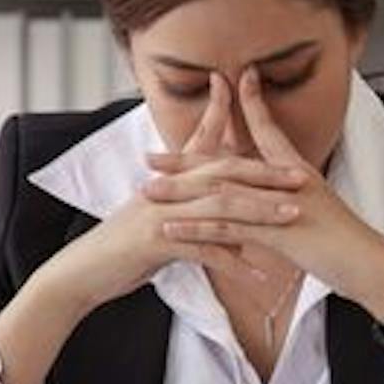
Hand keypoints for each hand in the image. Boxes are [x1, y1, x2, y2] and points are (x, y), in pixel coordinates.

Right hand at [36, 71, 305, 313]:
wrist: (82, 272)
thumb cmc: (123, 253)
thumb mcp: (165, 231)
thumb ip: (203, 228)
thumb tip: (243, 239)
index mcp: (167, 181)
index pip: (202, 144)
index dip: (226, 118)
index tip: (259, 106)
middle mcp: (165, 189)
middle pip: (224, 172)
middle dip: (265, 173)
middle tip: (302, 177)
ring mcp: (160, 212)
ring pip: (220, 205)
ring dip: (260, 211)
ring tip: (293, 217)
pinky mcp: (155, 241)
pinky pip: (204, 249)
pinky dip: (234, 262)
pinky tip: (260, 277)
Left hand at [147, 67, 383, 326]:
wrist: (370, 263)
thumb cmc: (345, 241)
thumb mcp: (315, 210)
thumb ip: (288, 197)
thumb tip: (268, 195)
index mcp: (296, 170)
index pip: (268, 129)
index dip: (248, 104)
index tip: (227, 80)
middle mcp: (286, 180)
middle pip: (228, 162)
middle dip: (186, 159)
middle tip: (149, 157)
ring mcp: (280, 204)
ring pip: (221, 193)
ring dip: (181, 191)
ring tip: (149, 190)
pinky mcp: (278, 232)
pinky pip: (230, 228)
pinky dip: (197, 227)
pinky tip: (171, 228)